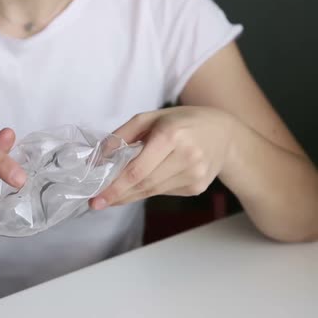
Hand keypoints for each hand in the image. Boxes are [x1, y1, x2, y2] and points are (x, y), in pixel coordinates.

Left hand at [91, 106, 235, 209]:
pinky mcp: (197, 187)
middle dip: (118, 195)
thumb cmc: (181, 122)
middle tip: (97, 202)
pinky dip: (148, 190)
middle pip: (144, 184)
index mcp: (171, 135)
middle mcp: (186, 156)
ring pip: (152, 191)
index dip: (115, 186)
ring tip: (112, 196)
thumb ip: (123, 135)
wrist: (224, 133)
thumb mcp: (150, 118)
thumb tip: (99, 158)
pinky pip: (164, 192)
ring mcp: (194, 174)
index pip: (137, 169)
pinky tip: (140, 186)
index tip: (97, 197)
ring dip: (129, 195)